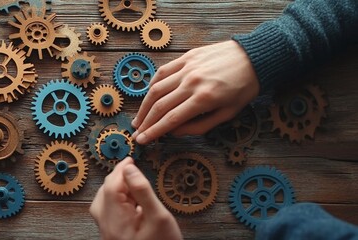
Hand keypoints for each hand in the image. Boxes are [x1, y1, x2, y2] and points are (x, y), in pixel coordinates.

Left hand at [90, 157, 181, 239]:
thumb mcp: (158, 216)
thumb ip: (142, 190)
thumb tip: (130, 169)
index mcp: (115, 220)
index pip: (111, 186)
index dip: (120, 170)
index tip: (130, 160)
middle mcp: (106, 226)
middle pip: (105, 193)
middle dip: (117, 178)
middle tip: (133, 169)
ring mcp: (108, 232)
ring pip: (104, 203)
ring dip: (116, 190)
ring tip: (134, 185)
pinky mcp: (113, 236)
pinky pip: (109, 213)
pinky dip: (118, 202)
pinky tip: (132, 202)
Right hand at [131, 40, 258, 143]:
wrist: (253, 57)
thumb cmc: (243, 88)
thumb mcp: (227, 114)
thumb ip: (200, 126)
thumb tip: (174, 132)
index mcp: (204, 98)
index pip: (171, 119)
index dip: (154, 132)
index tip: (143, 141)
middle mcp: (191, 82)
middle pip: (159, 106)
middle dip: (145, 122)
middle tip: (137, 134)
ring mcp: (187, 68)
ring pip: (156, 89)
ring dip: (144, 106)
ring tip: (139, 119)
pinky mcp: (185, 57)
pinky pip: (162, 72)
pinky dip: (152, 86)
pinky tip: (149, 96)